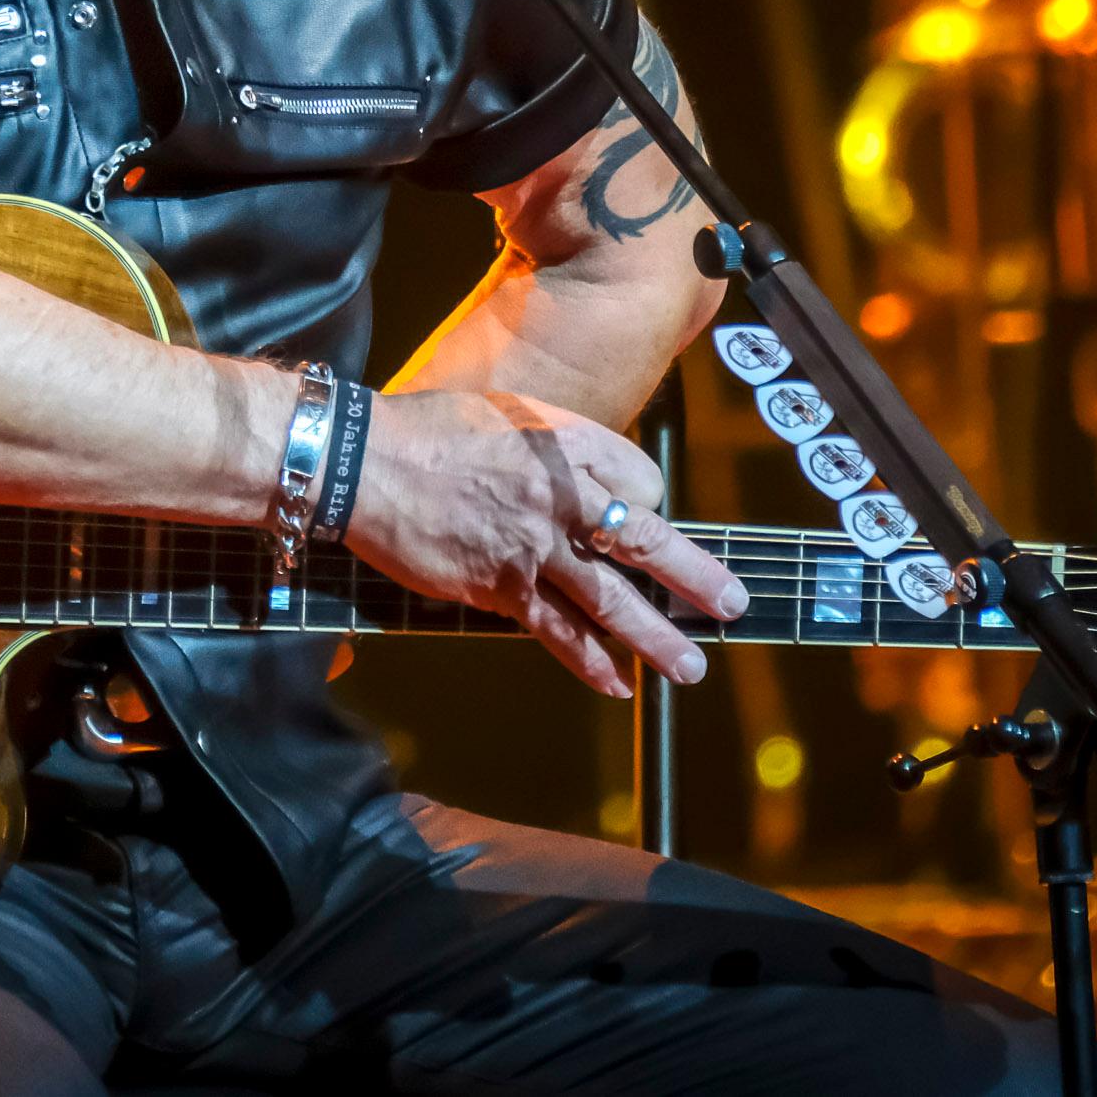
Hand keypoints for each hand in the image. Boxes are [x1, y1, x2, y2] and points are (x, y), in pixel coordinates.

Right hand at [343, 388, 747, 697]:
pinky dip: (590, 662)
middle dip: (694, 578)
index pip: (642, 482)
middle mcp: (561, 497)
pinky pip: (556, 631)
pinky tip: (617, 683)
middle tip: (733, 606)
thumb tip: (592, 484)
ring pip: (610, 599)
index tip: (646, 520)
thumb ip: (558, 445)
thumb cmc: (431, 431)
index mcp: (568, 445)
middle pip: (645, 543)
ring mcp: (532, 547)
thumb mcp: (511, 413)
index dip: (650, 505)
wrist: (364, 463)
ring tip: (690, 667)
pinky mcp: (498, 587)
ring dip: (656, 638)